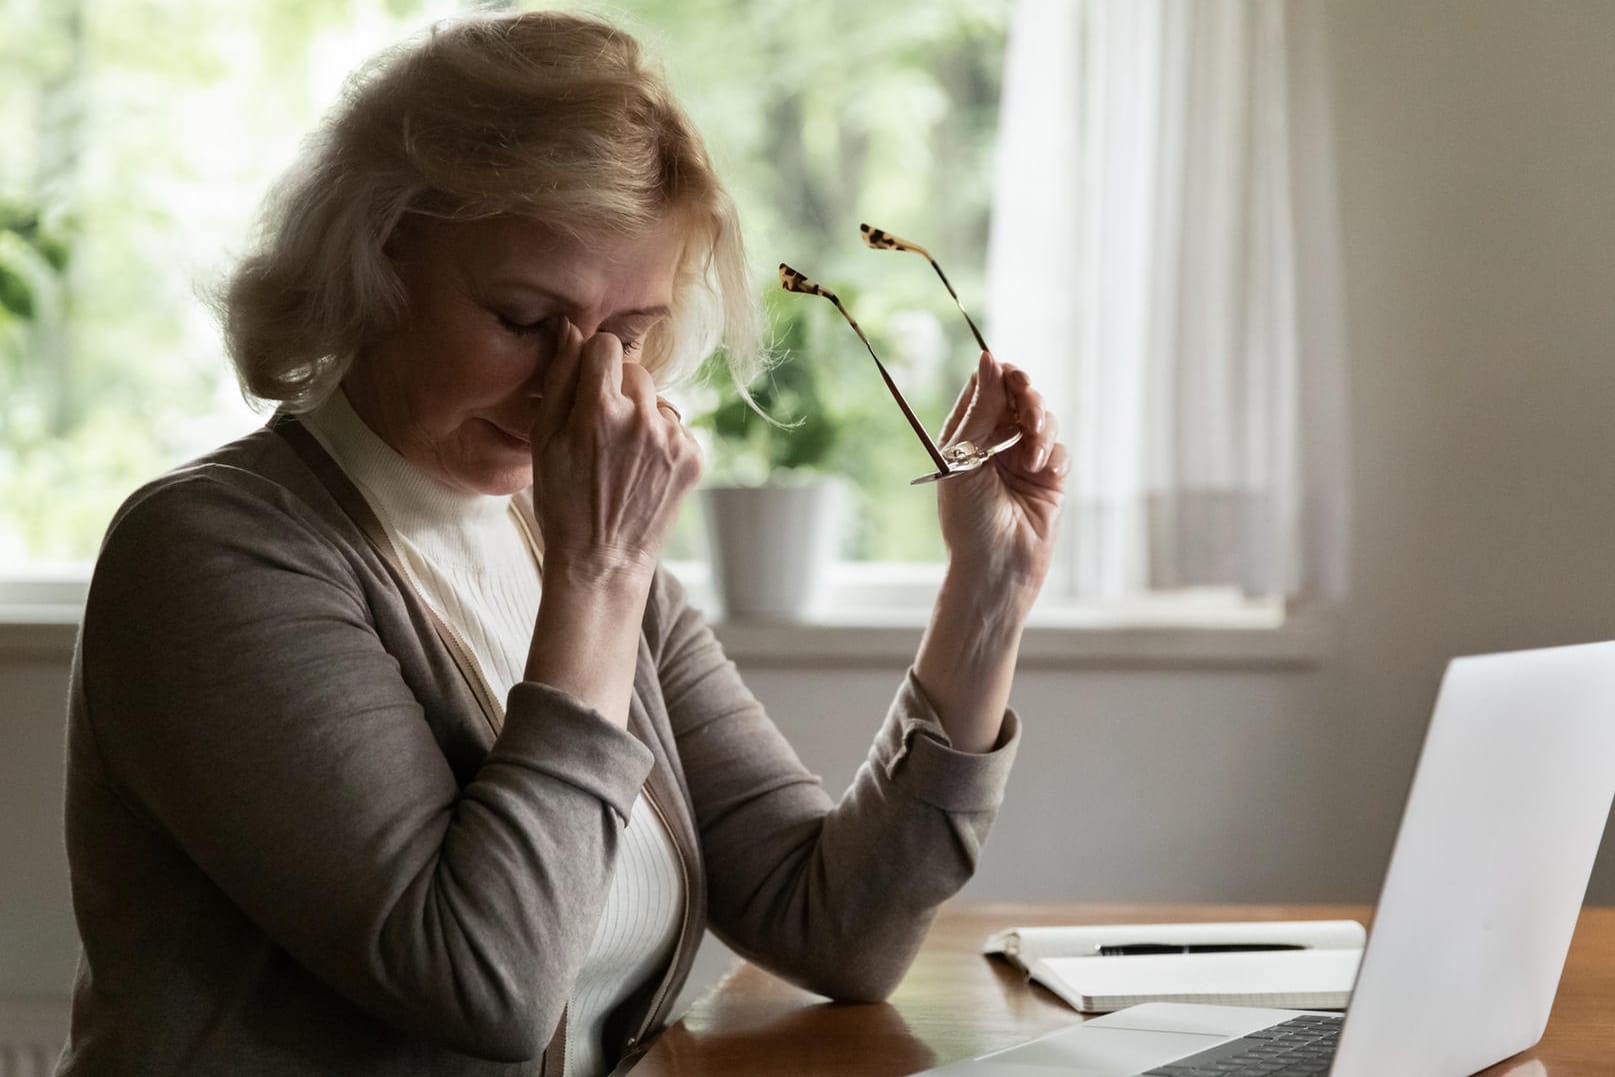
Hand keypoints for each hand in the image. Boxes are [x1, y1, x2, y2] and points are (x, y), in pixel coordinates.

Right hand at [528, 318, 701, 586]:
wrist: (602, 560)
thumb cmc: (562, 500)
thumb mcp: (543, 439)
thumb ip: (560, 378)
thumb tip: (569, 327)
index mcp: (599, 411)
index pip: (606, 346)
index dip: (594, 362)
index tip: (587, 384)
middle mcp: (643, 420)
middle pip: (636, 371)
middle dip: (618, 390)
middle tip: (600, 431)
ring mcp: (674, 440)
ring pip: (658, 401)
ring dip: (642, 417)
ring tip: (621, 458)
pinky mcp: (694, 458)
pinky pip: (676, 428)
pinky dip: (662, 442)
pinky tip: (642, 472)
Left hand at [934, 351, 1068, 616]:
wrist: (996, 568)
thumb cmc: (968, 519)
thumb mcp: (964, 459)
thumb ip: (981, 409)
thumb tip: (989, 357)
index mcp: (965, 434)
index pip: (986, 386)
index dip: (1000, 375)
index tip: (1010, 376)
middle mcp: (994, 442)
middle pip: (1019, 394)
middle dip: (1027, 396)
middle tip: (1027, 408)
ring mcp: (1024, 459)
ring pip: (1044, 418)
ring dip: (1040, 429)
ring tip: (1031, 459)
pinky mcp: (1050, 478)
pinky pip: (1060, 448)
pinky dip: (1055, 454)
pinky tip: (1044, 473)